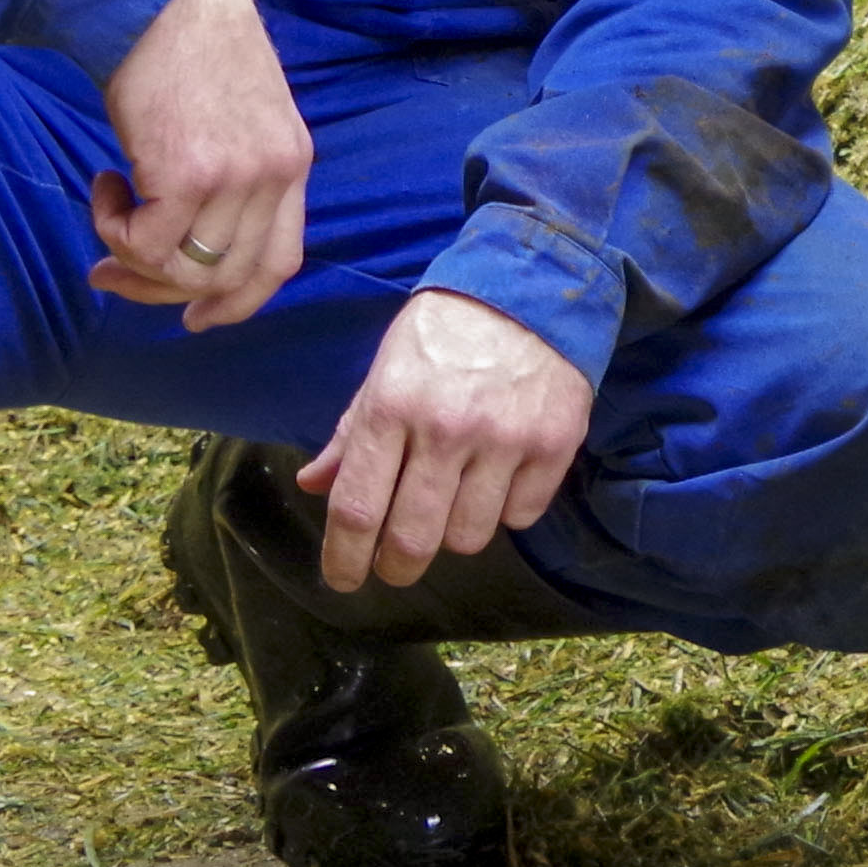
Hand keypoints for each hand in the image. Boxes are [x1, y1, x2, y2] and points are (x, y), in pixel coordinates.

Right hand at [92, 0, 312, 332]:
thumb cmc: (191, 47)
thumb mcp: (244, 113)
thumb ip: (238, 172)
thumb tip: (192, 239)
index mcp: (294, 162)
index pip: (281, 263)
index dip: (238, 302)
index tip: (197, 318)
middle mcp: (274, 175)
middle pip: (229, 278)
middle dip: (164, 293)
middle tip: (112, 276)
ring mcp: (234, 176)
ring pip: (181, 268)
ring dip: (131, 256)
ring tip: (108, 210)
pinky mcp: (185, 172)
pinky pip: (144, 242)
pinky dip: (113, 228)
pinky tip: (106, 183)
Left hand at [298, 287, 597, 594]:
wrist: (531, 288)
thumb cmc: (444, 332)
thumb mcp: (384, 370)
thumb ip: (351, 433)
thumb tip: (313, 484)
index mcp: (391, 407)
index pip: (357, 509)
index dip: (344, 558)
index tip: (343, 578)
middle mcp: (446, 428)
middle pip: (412, 538)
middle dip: (396, 567)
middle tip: (395, 566)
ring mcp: (505, 439)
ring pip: (468, 537)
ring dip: (454, 534)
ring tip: (453, 506)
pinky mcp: (554, 444)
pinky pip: (520, 516)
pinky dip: (505, 510)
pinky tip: (498, 480)